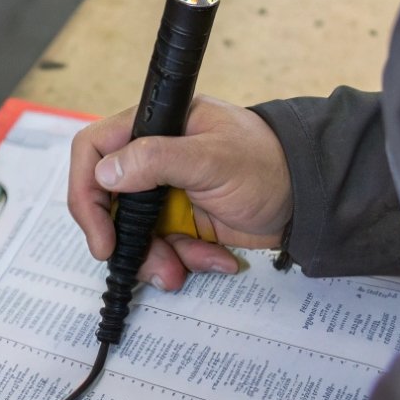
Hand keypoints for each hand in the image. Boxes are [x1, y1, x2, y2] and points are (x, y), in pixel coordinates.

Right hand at [68, 95, 291, 290]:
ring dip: (154, 257)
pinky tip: (215, 259)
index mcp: (153, 126)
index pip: (94, 149)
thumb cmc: (269, 163)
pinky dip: (185, 260)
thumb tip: (105, 172)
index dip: (86, 190)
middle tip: (136, 263)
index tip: (101, 232)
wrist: (312, 198)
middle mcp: (152, 158)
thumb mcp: (212, 158)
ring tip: (179, 272)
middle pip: (108, 199)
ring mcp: (167, 192)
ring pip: (134, 232)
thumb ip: (156, 160)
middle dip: (122, 238)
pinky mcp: (183, 221)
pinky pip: (165, 247)